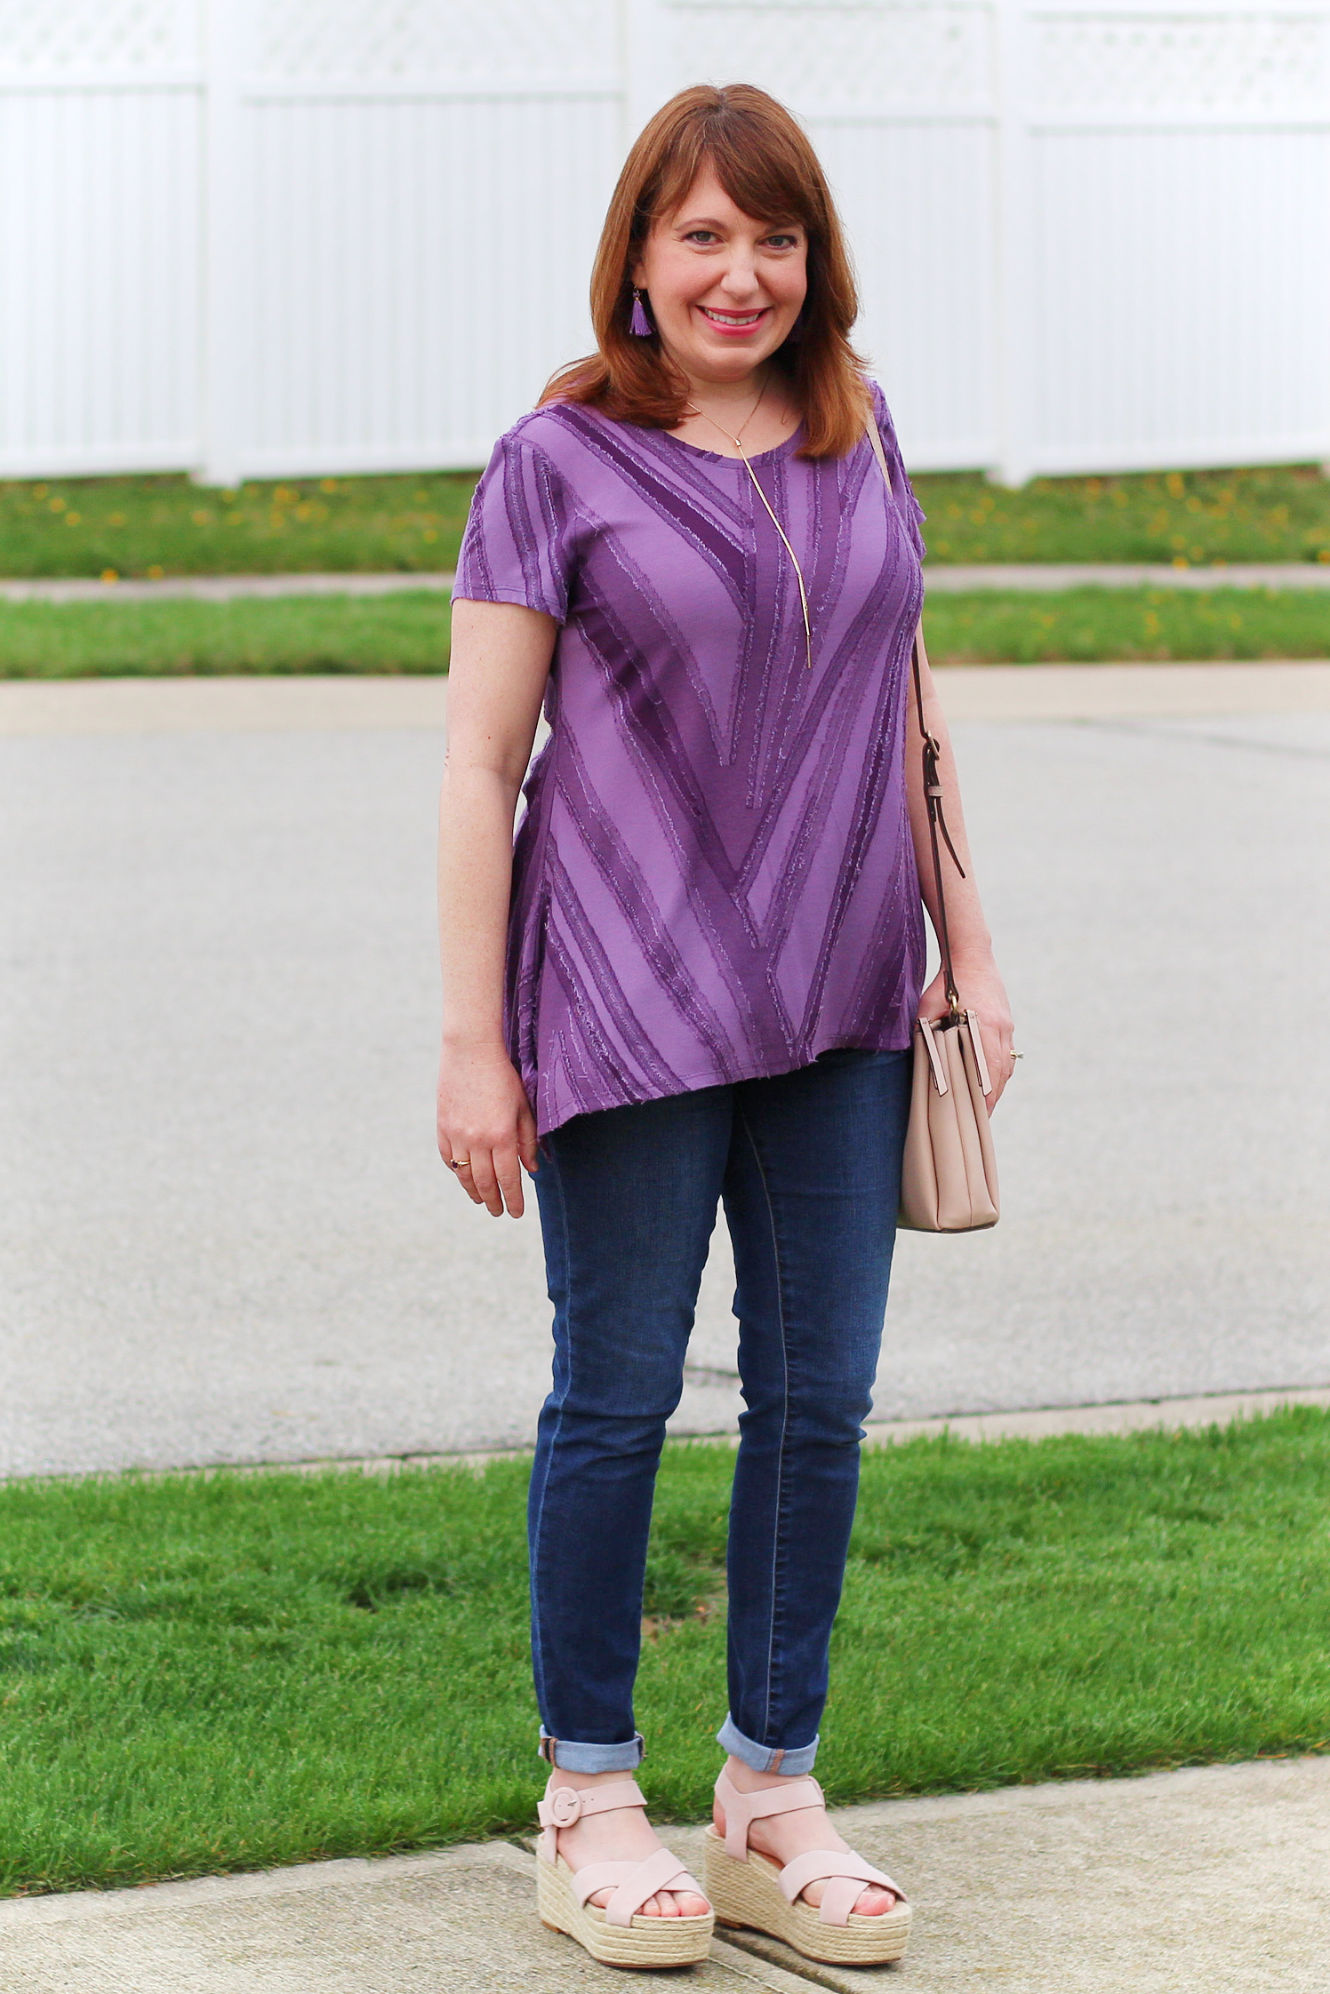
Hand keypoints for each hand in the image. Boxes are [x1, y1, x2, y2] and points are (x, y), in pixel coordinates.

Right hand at [437, 1040, 539, 1216]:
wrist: (470, 1051)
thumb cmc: (504, 1077)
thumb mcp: (523, 1107)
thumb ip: (528, 1140)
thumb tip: (532, 1170)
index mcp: (502, 1135)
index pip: (509, 1178)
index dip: (513, 1199)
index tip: (516, 1213)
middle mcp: (478, 1140)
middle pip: (485, 1182)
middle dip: (494, 1201)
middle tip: (499, 1212)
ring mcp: (456, 1134)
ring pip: (464, 1175)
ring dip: (474, 1192)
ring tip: (482, 1201)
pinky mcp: (442, 1126)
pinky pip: (447, 1157)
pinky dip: (456, 1171)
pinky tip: (464, 1177)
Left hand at [917, 957, 1016, 1111]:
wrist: (972, 956)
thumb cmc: (948, 981)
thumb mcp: (929, 1006)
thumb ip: (926, 1031)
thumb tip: (918, 1058)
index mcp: (983, 1024)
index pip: (988, 1068)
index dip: (985, 1094)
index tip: (979, 1114)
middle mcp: (1000, 1028)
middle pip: (1001, 1072)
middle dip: (992, 1097)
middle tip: (981, 1119)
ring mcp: (1007, 1025)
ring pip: (1006, 1065)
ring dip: (997, 1086)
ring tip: (985, 1107)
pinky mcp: (1007, 1023)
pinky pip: (1007, 1054)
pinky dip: (1000, 1071)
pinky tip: (991, 1083)